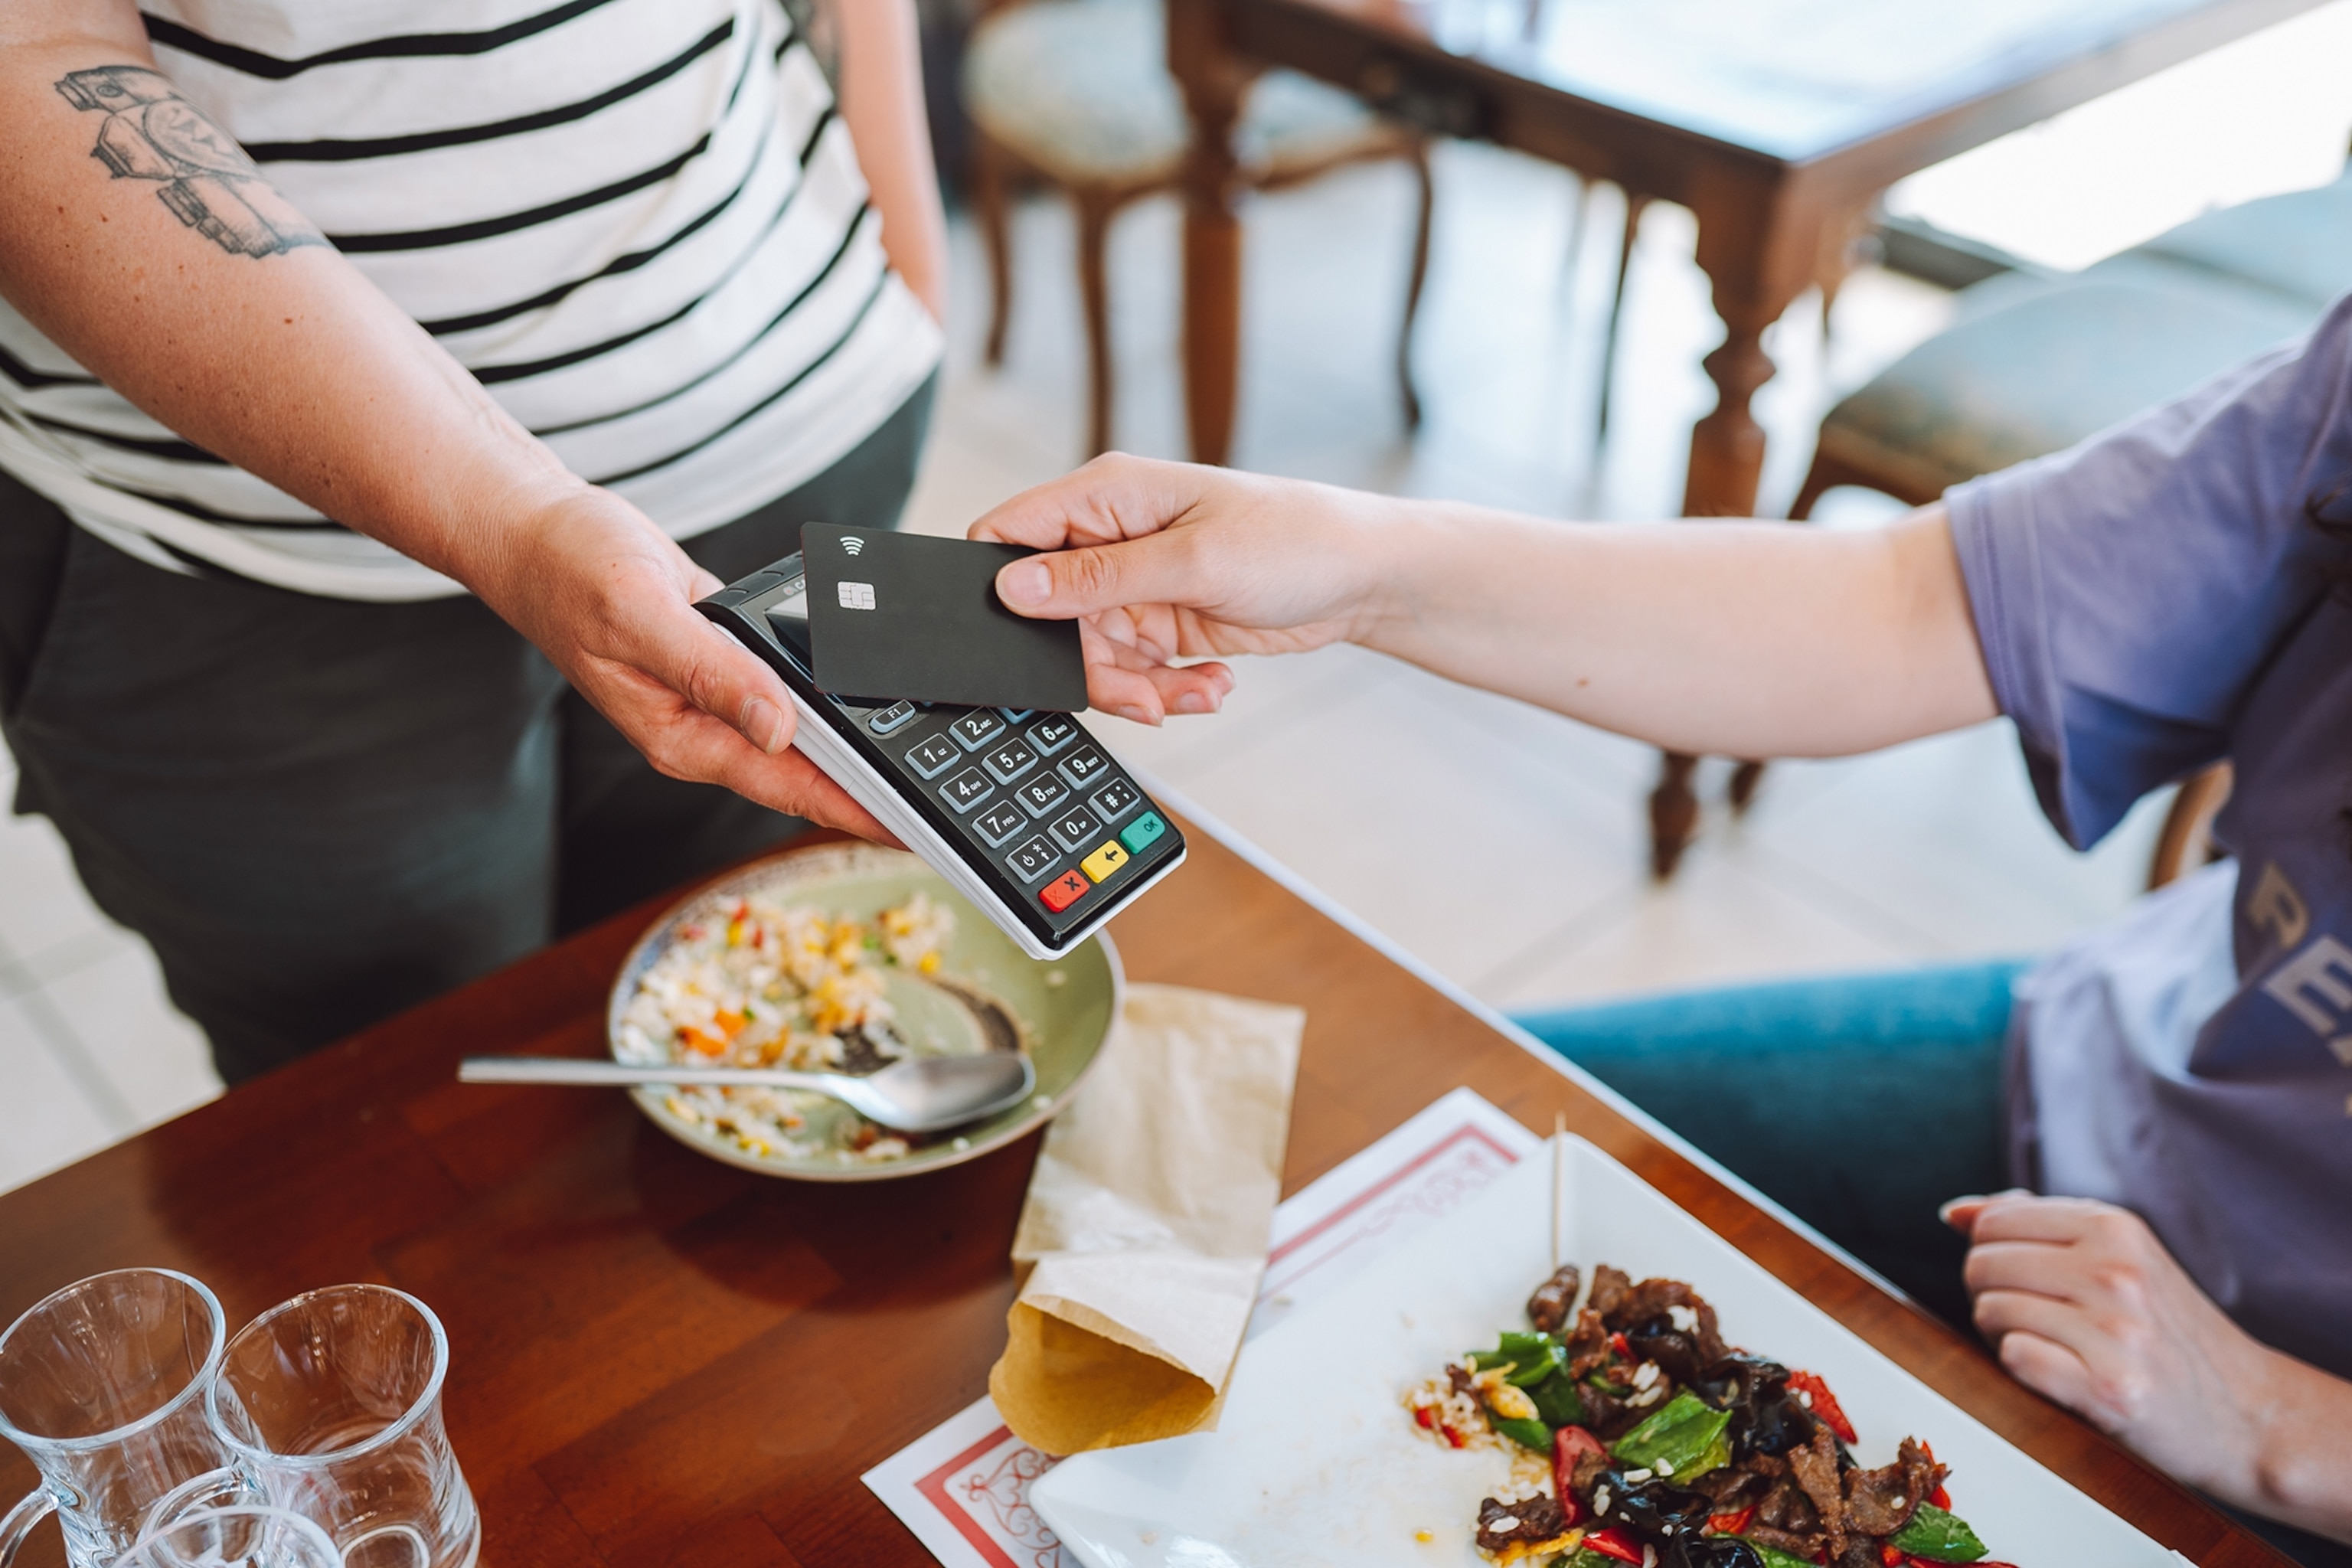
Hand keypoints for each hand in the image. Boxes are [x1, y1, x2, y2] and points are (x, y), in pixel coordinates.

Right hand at [471, 486, 895, 841]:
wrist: (537, 532)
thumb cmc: (571, 571)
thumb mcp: (641, 615)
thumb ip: (711, 671)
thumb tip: (776, 726)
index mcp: (684, 737)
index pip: (790, 787)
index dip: (858, 810)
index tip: (915, 830)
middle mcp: (705, 729)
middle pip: (808, 773)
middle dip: (875, 788)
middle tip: (948, 801)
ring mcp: (716, 699)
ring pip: (804, 733)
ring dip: (859, 740)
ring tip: (929, 754)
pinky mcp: (725, 663)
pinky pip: (790, 687)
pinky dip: (830, 690)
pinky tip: (873, 691)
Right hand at [970, 454, 1397, 722]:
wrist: (1363, 580)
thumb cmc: (1295, 538)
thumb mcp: (1192, 560)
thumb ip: (1097, 578)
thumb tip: (1013, 587)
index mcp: (1107, 497)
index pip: (1011, 532)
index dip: (1002, 587)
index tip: (1025, 638)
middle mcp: (1113, 540)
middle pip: (1048, 616)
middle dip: (1090, 664)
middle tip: (1137, 693)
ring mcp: (1138, 585)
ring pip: (1091, 655)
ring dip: (1136, 688)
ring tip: (1189, 693)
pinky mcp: (1163, 624)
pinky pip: (1134, 673)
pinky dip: (1165, 690)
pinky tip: (1207, 685)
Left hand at [1946, 1191, 2351, 1540]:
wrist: (2250, 1415)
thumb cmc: (2169, 1331)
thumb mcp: (2120, 1257)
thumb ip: (2037, 1225)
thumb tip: (1954, 1213)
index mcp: (2115, 1228)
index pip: (1992, 1222)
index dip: (1990, 1254)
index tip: (2024, 1280)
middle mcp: (2116, 1272)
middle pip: (1982, 1265)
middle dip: (1991, 1295)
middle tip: (2038, 1321)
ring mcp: (2116, 1331)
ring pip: (1991, 1311)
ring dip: (2005, 1335)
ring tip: (2056, 1347)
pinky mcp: (2110, 1389)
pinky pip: (2015, 1358)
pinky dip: (2025, 1369)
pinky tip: (2064, 1376)